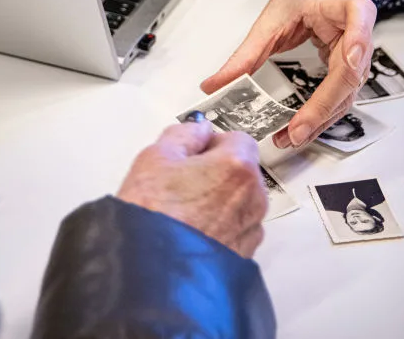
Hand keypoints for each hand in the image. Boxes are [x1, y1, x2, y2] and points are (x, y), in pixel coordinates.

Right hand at [117, 121, 267, 257]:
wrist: (151, 274)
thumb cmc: (153, 214)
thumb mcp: (157, 155)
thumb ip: (184, 134)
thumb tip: (198, 130)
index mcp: (237, 166)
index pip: (238, 139)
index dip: (214, 143)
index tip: (195, 151)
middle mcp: (252, 198)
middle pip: (241, 171)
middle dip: (217, 171)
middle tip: (183, 180)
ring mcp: (249, 231)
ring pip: (239, 202)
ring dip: (219, 201)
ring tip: (184, 209)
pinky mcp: (243, 257)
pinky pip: (236, 230)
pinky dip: (220, 227)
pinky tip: (192, 230)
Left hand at [201, 0, 376, 149]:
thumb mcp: (271, 17)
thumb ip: (246, 53)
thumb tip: (214, 84)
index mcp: (340, 6)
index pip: (360, 16)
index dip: (359, 38)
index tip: (351, 57)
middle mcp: (357, 33)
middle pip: (350, 73)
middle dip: (323, 105)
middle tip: (296, 129)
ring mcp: (358, 56)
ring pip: (346, 95)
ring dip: (319, 120)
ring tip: (290, 137)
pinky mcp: (350, 73)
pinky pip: (339, 99)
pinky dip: (319, 117)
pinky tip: (298, 130)